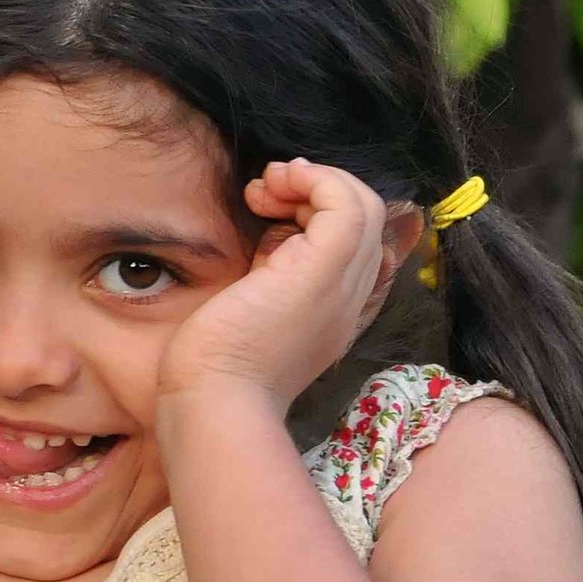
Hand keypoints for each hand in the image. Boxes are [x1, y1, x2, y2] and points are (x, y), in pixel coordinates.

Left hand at [158, 158, 388, 409]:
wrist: (215, 403)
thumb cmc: (216, 366)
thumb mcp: (252, 309)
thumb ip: (270, 273)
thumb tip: (270, 226)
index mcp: (333, 309)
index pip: (357, 242)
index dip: (319, 211)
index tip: (271, 209)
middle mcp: (349, 297)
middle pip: (367, 217)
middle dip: (317, 188)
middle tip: (268, 194)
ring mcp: (342, 284)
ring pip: (363, 203)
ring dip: (313, 180)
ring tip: (266, 191)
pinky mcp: (323, 270)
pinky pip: (346, 201)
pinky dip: (313, 178)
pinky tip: (272, 187)